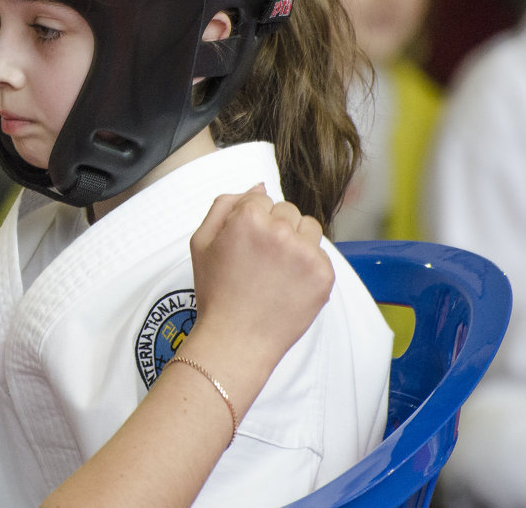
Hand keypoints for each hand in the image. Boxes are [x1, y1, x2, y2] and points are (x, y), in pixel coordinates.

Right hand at [183, 186, 332, 407]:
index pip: (261, 198)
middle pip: (287, 210)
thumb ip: (224, 205)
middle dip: (276, 227)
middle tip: (261, 259)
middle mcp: (280, 231)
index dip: (251, 220)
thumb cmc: (216, 293)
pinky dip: (308, 267)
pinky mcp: (324, 275)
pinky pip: (322, 256)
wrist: (236, 340)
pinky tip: (289, 284)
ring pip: (310, 228)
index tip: (246, 243)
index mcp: (248, 218)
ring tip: (278, 269)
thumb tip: (258, 186)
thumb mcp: (201, 243)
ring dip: (297, 241)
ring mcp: (305, 254)